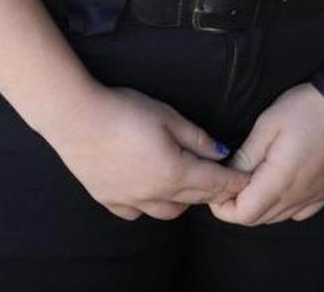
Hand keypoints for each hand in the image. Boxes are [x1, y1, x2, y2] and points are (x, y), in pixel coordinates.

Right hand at [49, 83, 252, 221]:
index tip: (246, 181)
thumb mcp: (167, 115)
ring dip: (183, 200)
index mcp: (175, 171)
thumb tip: (220, 151)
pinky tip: (148, 191)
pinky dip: (150, 206)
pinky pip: (138, 212)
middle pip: (194, 198)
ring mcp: (131, 200)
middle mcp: (156, 194)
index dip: (232, 181)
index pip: (213, 182)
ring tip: (186, 183)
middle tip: (222, 181)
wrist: (76, 118)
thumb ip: (195, 136)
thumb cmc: (124, 111)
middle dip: (212, 191)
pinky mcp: (109, 199)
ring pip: (169, 212)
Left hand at [207, 80, 323, 224]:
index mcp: (280, 181)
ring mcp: (315, 199)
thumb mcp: (268, 124)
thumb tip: (228, 176)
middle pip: (259, 219)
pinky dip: (282, 207)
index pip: (244, 214)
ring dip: (260, 206)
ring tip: (252, 180)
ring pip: (278, 218)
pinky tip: (279, 185)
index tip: (218, 187)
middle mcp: (298, 198)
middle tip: (230, 180)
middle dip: (238, 206)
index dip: (224, 207)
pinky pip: (298, 213)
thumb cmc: (305, 109)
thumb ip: (246, 155)